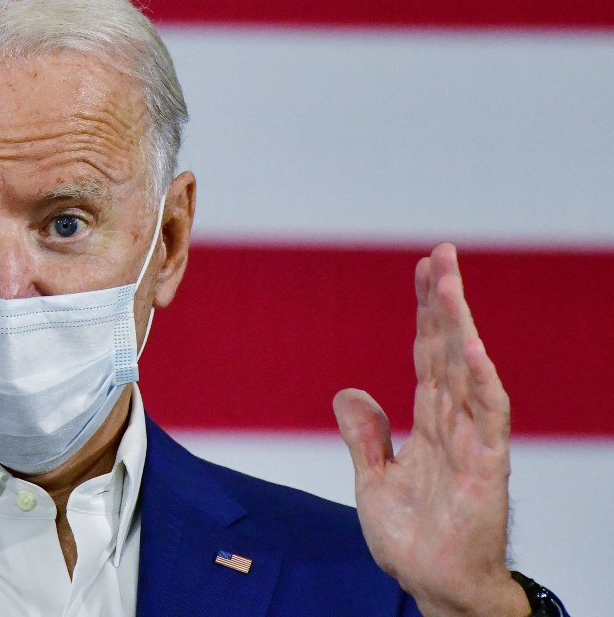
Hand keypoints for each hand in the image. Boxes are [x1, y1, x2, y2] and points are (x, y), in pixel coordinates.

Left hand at [333, 243, 528, 616]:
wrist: (433, 586)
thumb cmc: (414, 539)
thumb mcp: (372, 479)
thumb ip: (364, 436)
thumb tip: (348, 391)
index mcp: (428, 422)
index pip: (426, 355)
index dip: (425, 312)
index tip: (423, 269)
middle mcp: (452, 423)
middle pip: (447, 350)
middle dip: (444, 302)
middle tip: (442, 253)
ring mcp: (472, 442)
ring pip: (467, 372)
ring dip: (459, 326)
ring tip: (451, 281)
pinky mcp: (486, 467)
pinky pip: (488, 418)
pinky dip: (482, 382)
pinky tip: (473, 349)